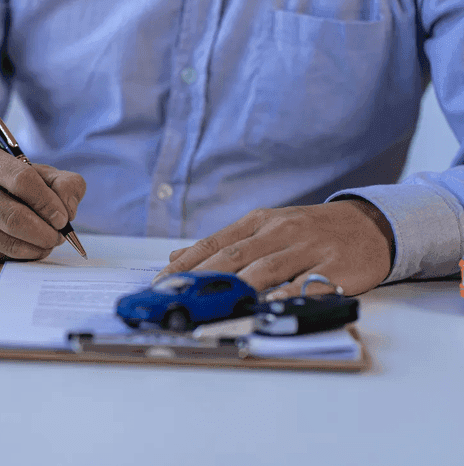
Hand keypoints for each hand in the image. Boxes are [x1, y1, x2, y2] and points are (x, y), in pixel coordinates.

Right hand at [0, 144, 86, 263]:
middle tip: (58, 237)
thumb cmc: (4, 186)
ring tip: (45, 243)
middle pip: (15, 218)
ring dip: (36, 248)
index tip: (63, 218)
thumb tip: (69, 210)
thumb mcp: (34, 173)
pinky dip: (18, 256)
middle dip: (46, 233)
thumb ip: (62, 183)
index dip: (49, 203)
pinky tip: (20, 246)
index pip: (23, 180)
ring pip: (8, 242)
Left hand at [155, 200, 393, 298]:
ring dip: (235, 291)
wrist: (371, 224)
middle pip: (233, 258)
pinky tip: (267, 310)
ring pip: (265, 271)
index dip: (186, 265)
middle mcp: (280, 232)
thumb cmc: (310, 230)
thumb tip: (179, 257)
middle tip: (177, 301)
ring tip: (209, 309)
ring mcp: (309, 249)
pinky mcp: (336, 268)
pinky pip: (307, 286)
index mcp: (259, 222)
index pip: (214, 244)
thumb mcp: (265, 227)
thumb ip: (224, 243)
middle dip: (201, 280)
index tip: (161, 284)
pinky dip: (286, 298)